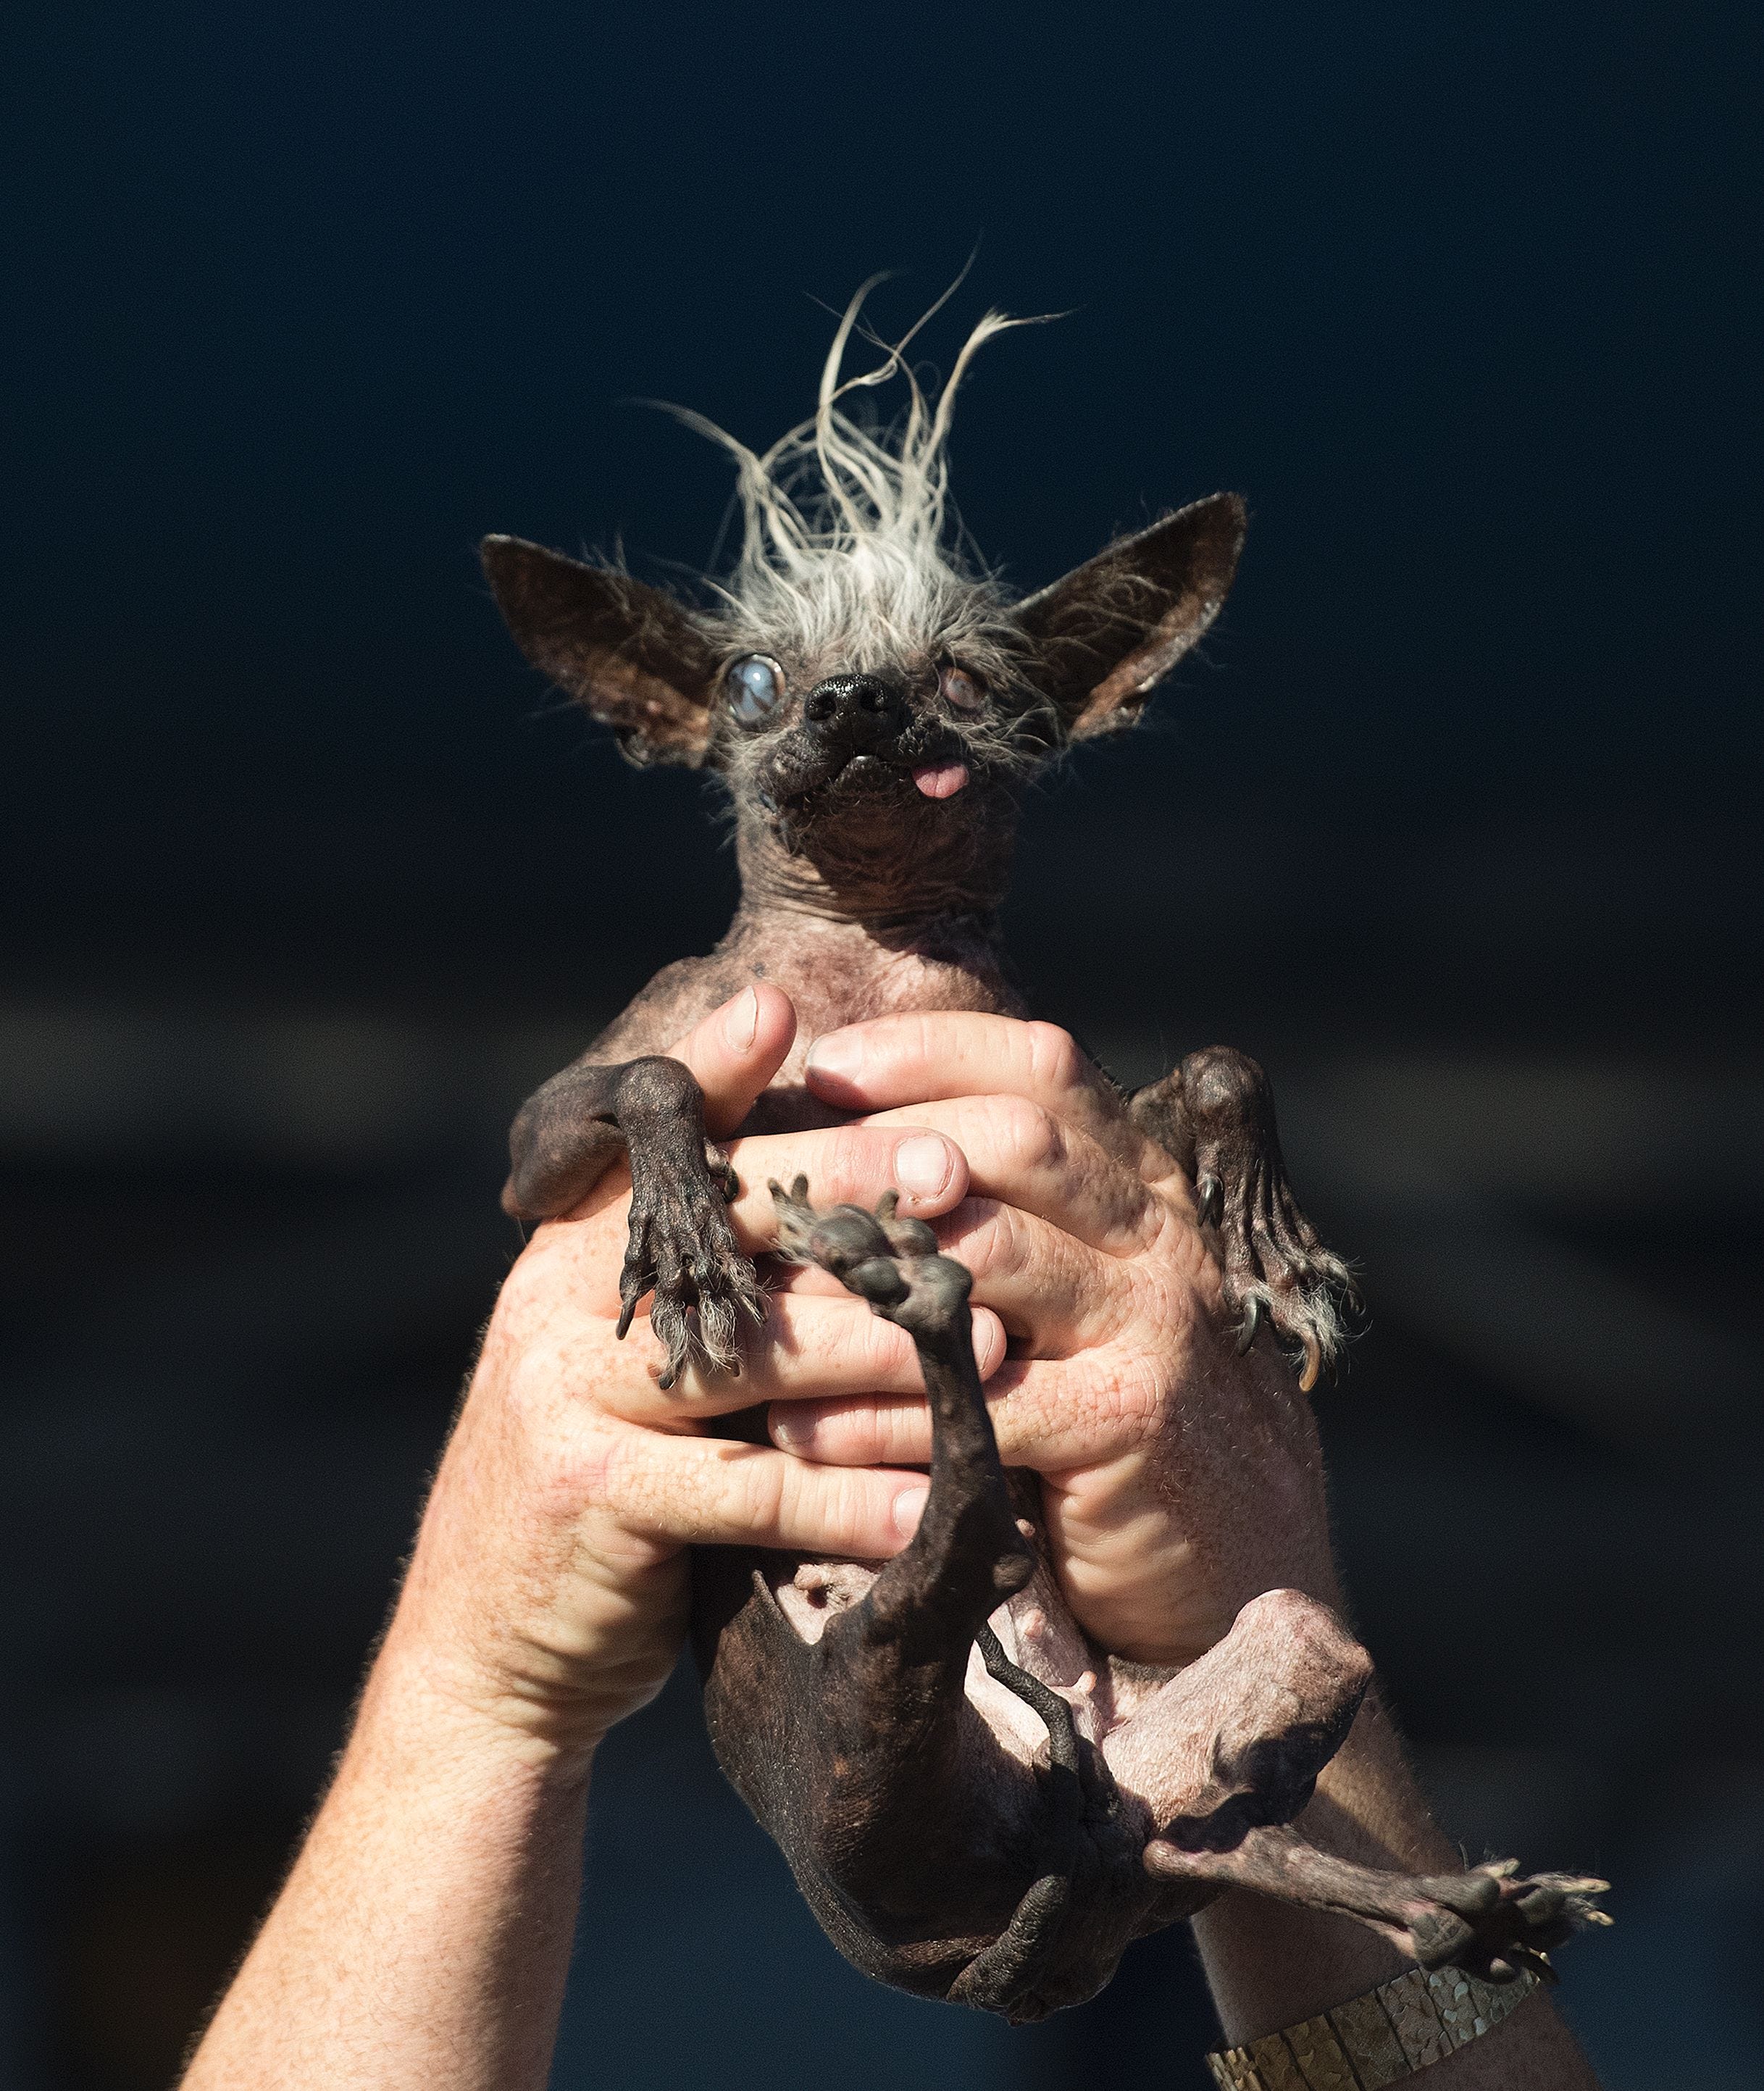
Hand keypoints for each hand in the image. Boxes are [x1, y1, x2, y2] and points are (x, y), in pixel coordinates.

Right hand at [386, 985, 1000, 1762]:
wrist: (486, 1643)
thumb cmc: (606, 1473)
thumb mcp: (642, 1355)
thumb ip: (712, 1273)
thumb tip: (847, 1189)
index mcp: (574, 1244)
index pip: (656, 1136)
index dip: (718, 1070)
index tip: (789, 1014)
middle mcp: (558, 1297)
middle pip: (723, 1225)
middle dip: (849, 1193)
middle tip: (961, 1179)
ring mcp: (564, 1391)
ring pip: (752, 1354)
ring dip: (883, 1353)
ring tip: (995, 1344)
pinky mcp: (589, 1494)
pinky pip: (747, 1489)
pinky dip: (847, 1499)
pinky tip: (929, 1504)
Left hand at [767, 1014, 1341, 1664]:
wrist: (1233, 1566)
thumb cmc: (1111, 1418)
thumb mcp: (1073, 1300)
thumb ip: (1004, 1221)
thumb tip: (847, 1145)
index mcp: (1142, 1187)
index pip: (1045, 1069)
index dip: (930, 1051)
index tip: (822, 1064)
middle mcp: (1160, 1236)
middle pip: (1018, 1139)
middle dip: (879, 1146)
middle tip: (775, 1175)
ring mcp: (1155, 1323)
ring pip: (996, 1253)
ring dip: (865, 1271)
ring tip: (764, 1294)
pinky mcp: (1130, 1421)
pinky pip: (984, 1398)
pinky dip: (881, 1414)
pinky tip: (802, 1430)